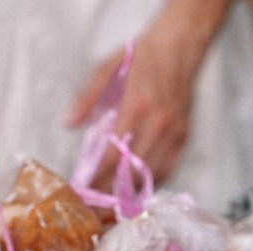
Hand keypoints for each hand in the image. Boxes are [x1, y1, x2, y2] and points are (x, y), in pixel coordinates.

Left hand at [67, 3, 215, 188]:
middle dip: (111, 193)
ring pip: (152, 175)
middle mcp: (158, 124)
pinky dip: (151, 183)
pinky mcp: (184, 136)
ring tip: (111, 202)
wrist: (181, 44)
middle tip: (93, 205)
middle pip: (132, 172)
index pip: (113, 155)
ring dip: (131, 193)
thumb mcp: (107, 69)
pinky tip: (135, 188)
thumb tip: (68, 123)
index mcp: (137, 106)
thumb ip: (87, 98)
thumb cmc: (142, 56)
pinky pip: (168, 169)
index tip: (82, 190)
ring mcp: (174, 132)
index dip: (97, 178)